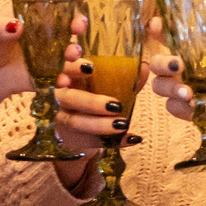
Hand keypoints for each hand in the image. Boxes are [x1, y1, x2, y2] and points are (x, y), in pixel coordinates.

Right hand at [48, 47, 121, 193]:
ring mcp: (63, 119)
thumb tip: (144, 67)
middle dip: (91, 102)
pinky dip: (113, 141)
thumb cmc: (92, 100)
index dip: (72, 64)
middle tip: (115, 105)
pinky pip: (89, 141)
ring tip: (122, 124)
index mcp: (68, 78)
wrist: (79, 131)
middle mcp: (61, 98)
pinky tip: (130, 139)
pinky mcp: (71, 138)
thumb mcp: (104, 87)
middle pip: (69, 98)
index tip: (90, 66)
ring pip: (75, 122)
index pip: (64, 66)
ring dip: (99, 124)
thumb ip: (123, 78)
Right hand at [148, 25, 205, 183]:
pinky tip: (194, 104)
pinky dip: (180, 105)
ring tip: (188, 92)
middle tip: (177, 64)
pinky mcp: (185, 108)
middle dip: (162, 63)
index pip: (168, 36)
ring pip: (160, 86)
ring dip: (169, 88)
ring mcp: (182, 87)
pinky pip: (172, 106)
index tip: (156, 25)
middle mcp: (182, 67)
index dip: (158, 29)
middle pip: (157, 63)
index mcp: (191, 49)